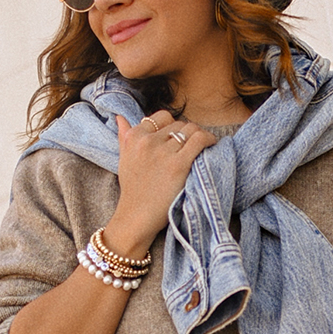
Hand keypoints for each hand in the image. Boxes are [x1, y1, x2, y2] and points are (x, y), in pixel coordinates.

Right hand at [106, 110, 218, 255]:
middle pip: (179, 124)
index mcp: (134, 137)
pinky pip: (200, 140)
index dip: (173, 126)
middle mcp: (148, 141)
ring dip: (200, 136)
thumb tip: (120, 117)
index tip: (178, 138)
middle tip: (193, 146)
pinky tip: (211, 145)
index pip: (162, 117)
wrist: (137, 216)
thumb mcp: (124, 159)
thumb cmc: (133, 190)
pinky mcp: (178, 164)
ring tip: (203, 146)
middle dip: (188, 133)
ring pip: (191, 130)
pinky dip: (209, 139)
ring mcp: (163, 152)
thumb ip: (124, 136)